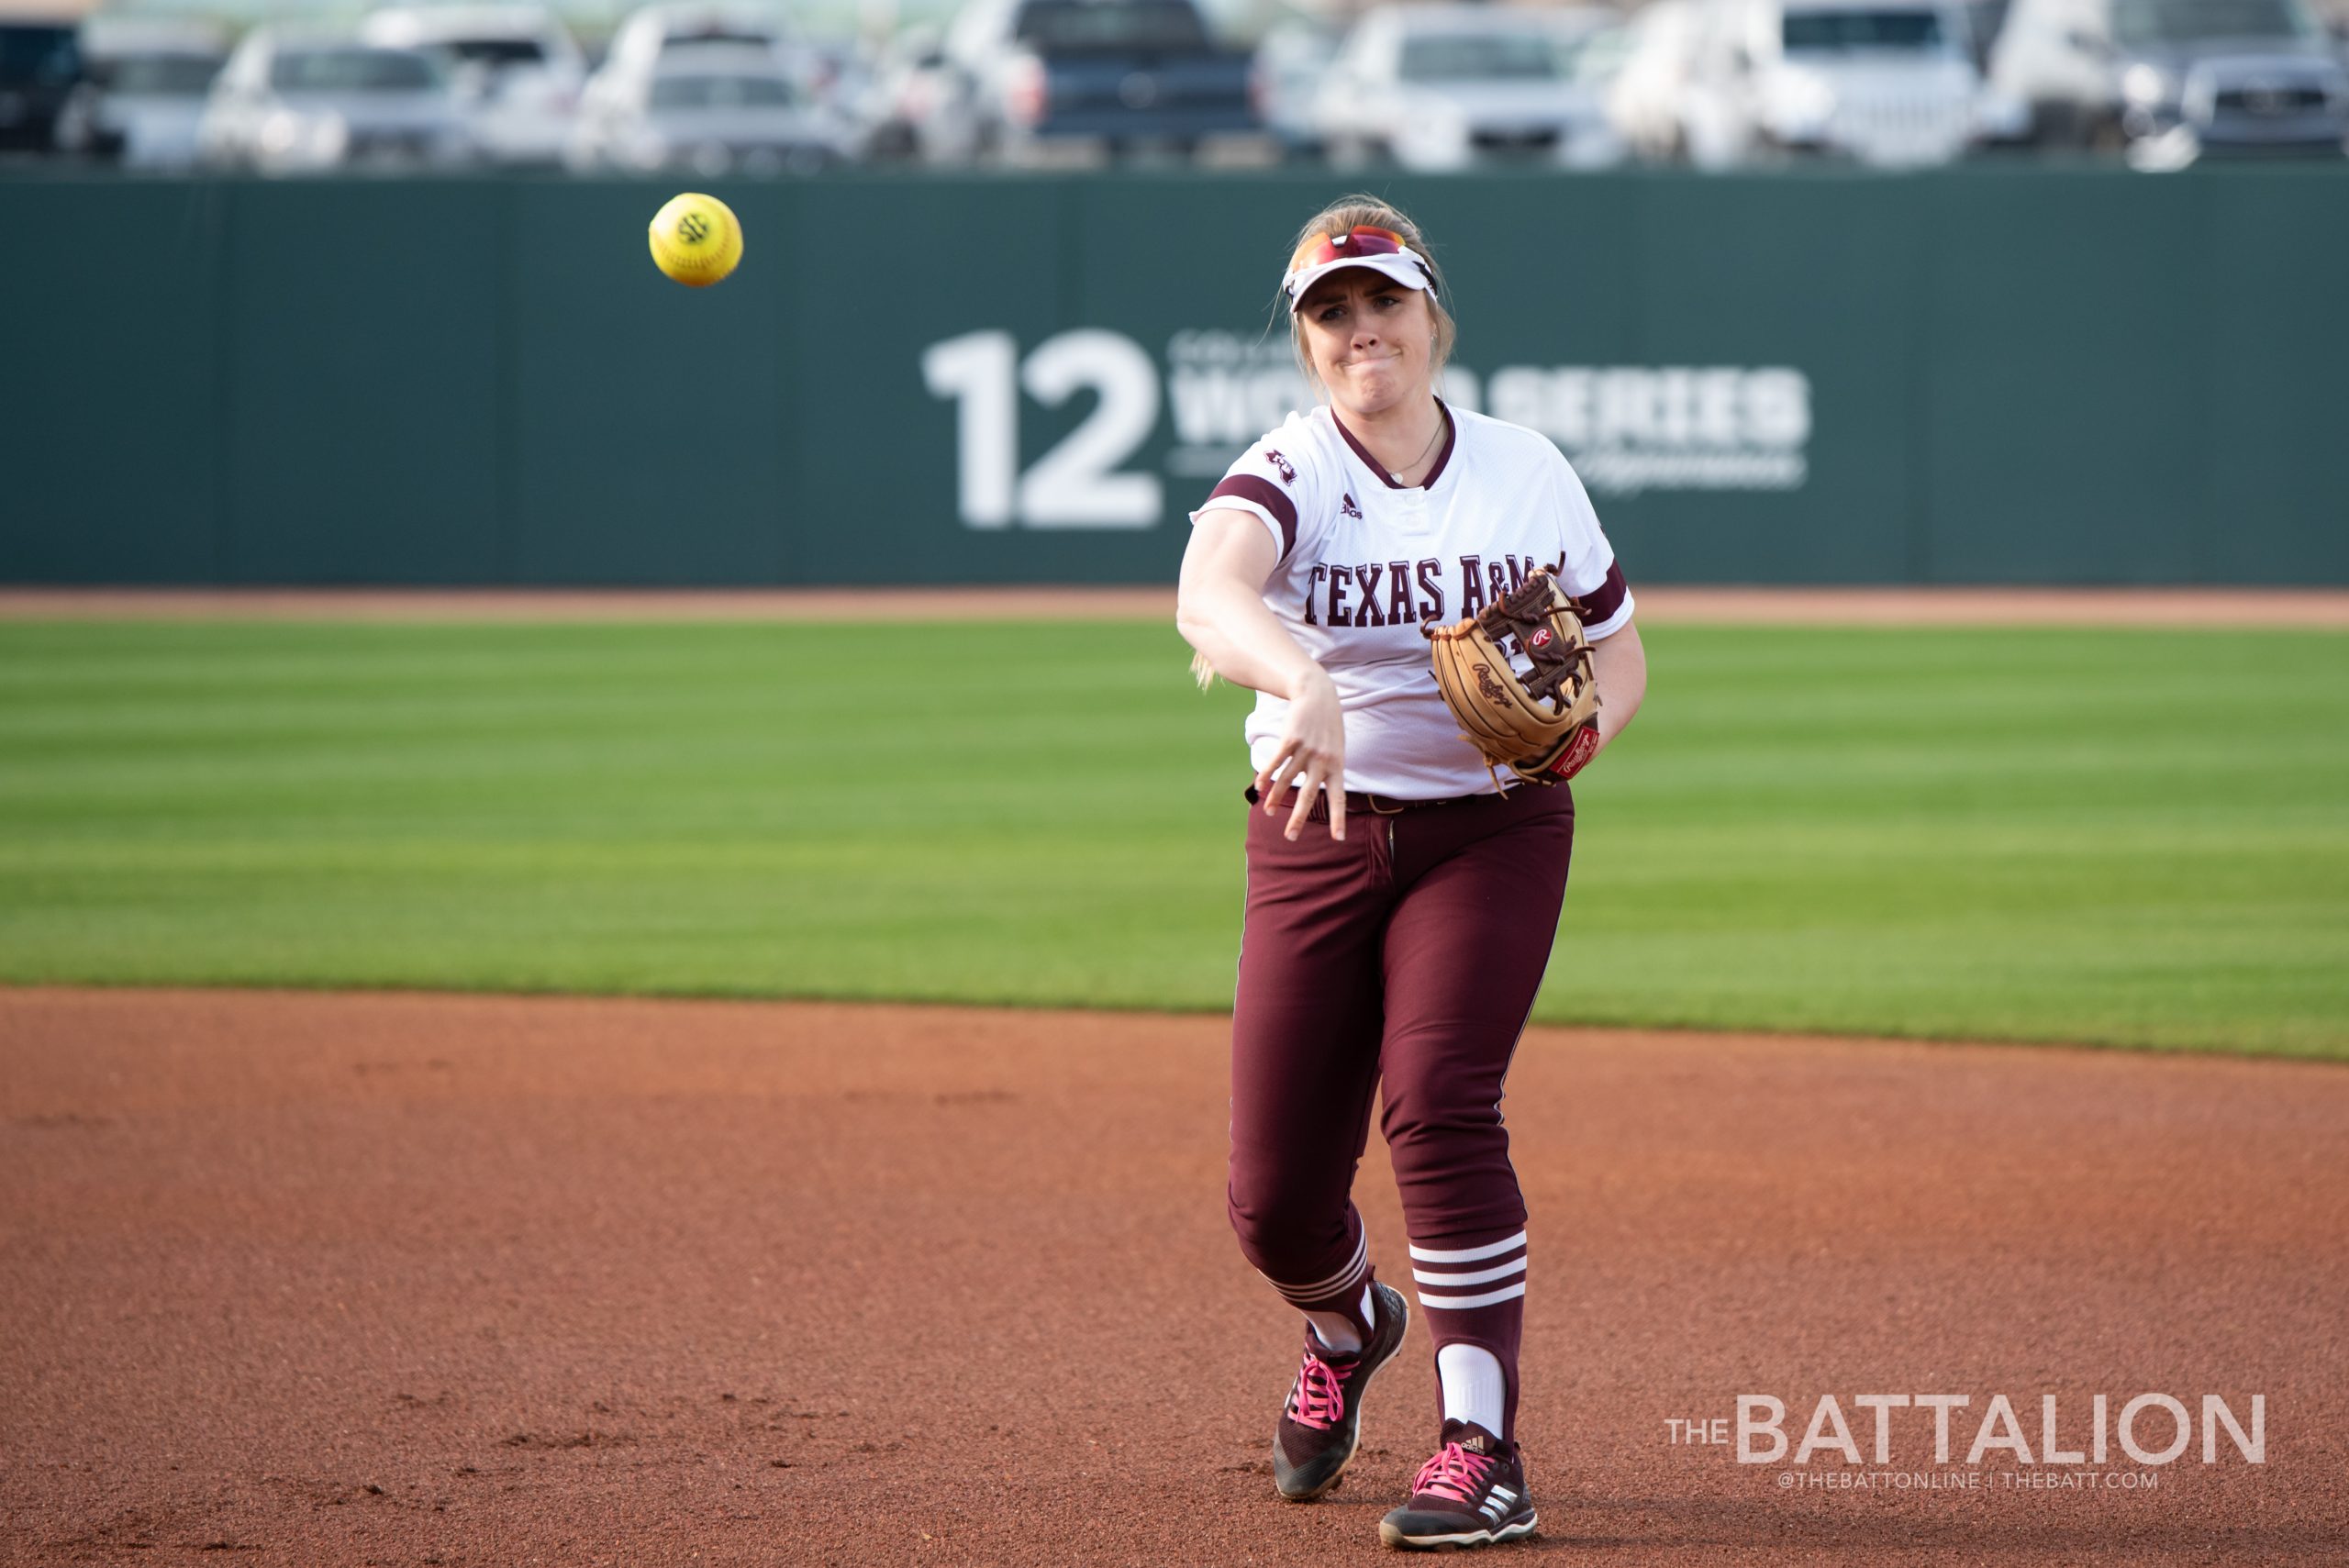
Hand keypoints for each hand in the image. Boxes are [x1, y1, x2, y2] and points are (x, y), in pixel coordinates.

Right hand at [1255, 665, 1346, 840]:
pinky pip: (1276, 762)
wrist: (1317, 694)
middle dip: (1298, 819)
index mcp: (1337, 766)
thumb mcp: (1335, 748)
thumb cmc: (1327, 725)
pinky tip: (1260, 787)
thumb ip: (1327, 770)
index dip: (1339, 819)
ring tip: (1268, 811)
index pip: (1339, 798)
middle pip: (1310, 796)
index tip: (1338, 839)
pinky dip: (1267, 776)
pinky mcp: (1290, 739)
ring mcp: (1306, 750)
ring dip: (1276, 798)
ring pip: (1288, 780)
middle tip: (1290, 837)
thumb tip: (1312, 792)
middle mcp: (1323, 761)